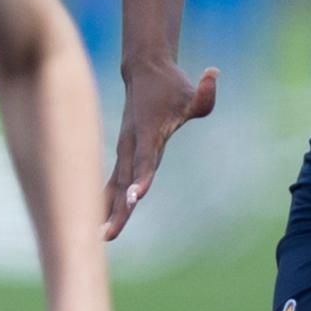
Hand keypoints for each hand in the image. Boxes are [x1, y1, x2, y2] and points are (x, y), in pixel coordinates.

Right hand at [103, 59, 217, 239]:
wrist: (144, 73)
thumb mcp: (191, 93)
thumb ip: (205, 94)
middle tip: (109, 234)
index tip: (136, 198)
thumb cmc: (171, 87)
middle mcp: (132, 144)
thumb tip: (214, 74)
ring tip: (99, 238)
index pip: (146, 159)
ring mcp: (125, 149)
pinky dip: (104, 200)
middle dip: (119, 208)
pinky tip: (97, 223)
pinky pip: (112, 182)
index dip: (142, 178)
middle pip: (125, 181)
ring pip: (115, 184)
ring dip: (107, 209)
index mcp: (148, 132)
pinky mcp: (123, 153)